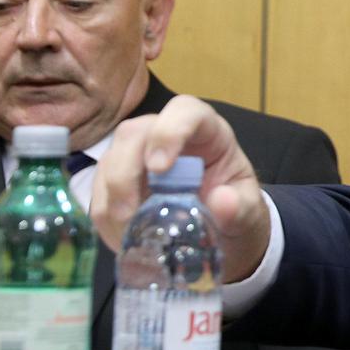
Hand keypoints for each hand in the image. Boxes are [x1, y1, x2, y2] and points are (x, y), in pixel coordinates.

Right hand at [91, 95, 271, 282]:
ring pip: (110, 161)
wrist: (222, 232)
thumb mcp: (249, 214)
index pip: (185, 111)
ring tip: (128, 234)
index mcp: (208, 133)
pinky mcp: (118, 180)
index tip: (159, 168)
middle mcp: (167, 136)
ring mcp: (138, 156)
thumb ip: (240, 208)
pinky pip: (100, 191)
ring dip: (112, 200)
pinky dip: (106, 216)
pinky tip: (123, 238)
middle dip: (125, 173)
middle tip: (130, 214)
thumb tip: (221, 202)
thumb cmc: (236, 211)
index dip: (168, 132)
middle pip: (134, 134)